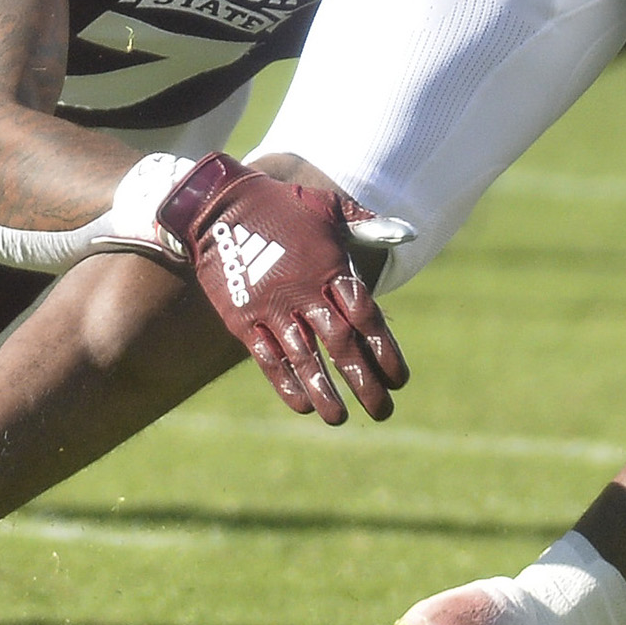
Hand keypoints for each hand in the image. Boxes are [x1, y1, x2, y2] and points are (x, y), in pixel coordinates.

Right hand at [157, 156, 409, 425]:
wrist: (218, 206)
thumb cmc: (281, 206)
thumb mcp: (327, 207)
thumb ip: (366, 224)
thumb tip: (407, 233)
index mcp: (330, 268)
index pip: (366, 316)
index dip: (385, 351)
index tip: (399, 379)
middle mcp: (304, 293)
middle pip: (342, 344)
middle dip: (364, 381)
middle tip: (382, 411)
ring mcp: (272, 308)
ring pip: (304, 358)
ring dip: (325, 391)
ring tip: (340, 419)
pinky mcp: (243, 319)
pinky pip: (267, 357)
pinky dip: (284, 382)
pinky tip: (302, 405)